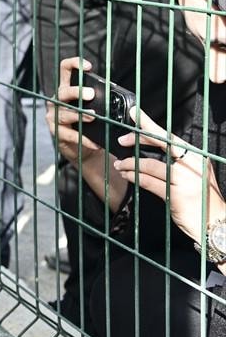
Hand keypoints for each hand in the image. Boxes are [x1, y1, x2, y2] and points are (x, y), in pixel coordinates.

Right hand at [45, 56, 127, 207]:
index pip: (65, 70)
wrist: (82, 148)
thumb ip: (99, 98)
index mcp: (67, 89)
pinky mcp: (56, 133)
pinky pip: (70, 135)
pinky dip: (83, 138)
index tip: (88, 66)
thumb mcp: (93, 107)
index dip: (74, 64)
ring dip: (80, 115)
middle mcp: (58, 101)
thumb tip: (116, 91)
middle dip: (77, 92)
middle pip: (64, 92)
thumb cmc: (89, 124)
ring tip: (94, 117)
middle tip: (91, 94)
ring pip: (64, 113)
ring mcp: (54, 117)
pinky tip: (94, 142)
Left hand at [114, 106, 225, 248]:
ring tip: (121, 165)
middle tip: (122, 140)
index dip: (150, 125)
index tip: (135, 114)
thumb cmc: (200, 198)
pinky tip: (127, 175)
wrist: (214, 222)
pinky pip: (149, 182)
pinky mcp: (177, 194)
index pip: (171, 136)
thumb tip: (150, 146)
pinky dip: (134, 177)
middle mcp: (193, 164)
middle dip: (139, 138)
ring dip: (131, 164)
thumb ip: (176, 161)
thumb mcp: (193, 174)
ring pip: (150, 165)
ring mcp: (186, 179)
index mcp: (197, 156)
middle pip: (162, 143)